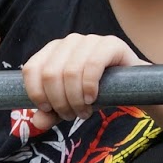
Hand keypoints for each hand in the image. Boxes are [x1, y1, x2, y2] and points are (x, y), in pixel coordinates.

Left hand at [22, 32, 146, 125]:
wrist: (131, 86)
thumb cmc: (95, 92)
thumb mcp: (69, 104)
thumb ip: (51, 113)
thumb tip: (37, 122)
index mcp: (53, 50)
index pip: (32, 68)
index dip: (36, 93)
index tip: (48, 109)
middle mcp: (69, 41)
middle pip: (50, 74)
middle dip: (59, 102)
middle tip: (71, 115)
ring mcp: (90, 40)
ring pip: (70, 72)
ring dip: (75, 99)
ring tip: (84, 112)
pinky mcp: (110, 44)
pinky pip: (92, 65)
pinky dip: (89, 87)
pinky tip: (93, 98)